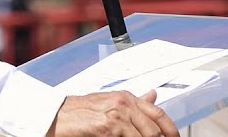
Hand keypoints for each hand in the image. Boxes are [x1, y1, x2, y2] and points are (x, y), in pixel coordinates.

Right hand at [47, 89, 178, 136]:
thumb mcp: (110, 102)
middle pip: (154, 129)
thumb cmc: (79, 111)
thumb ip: (134, 102)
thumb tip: (153, 95)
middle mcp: (124, 103)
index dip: (171, 129)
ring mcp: (117, 115)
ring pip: (145, 136)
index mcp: (127, 97)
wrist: (56, 116)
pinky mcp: (108, 127)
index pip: (158, 113)